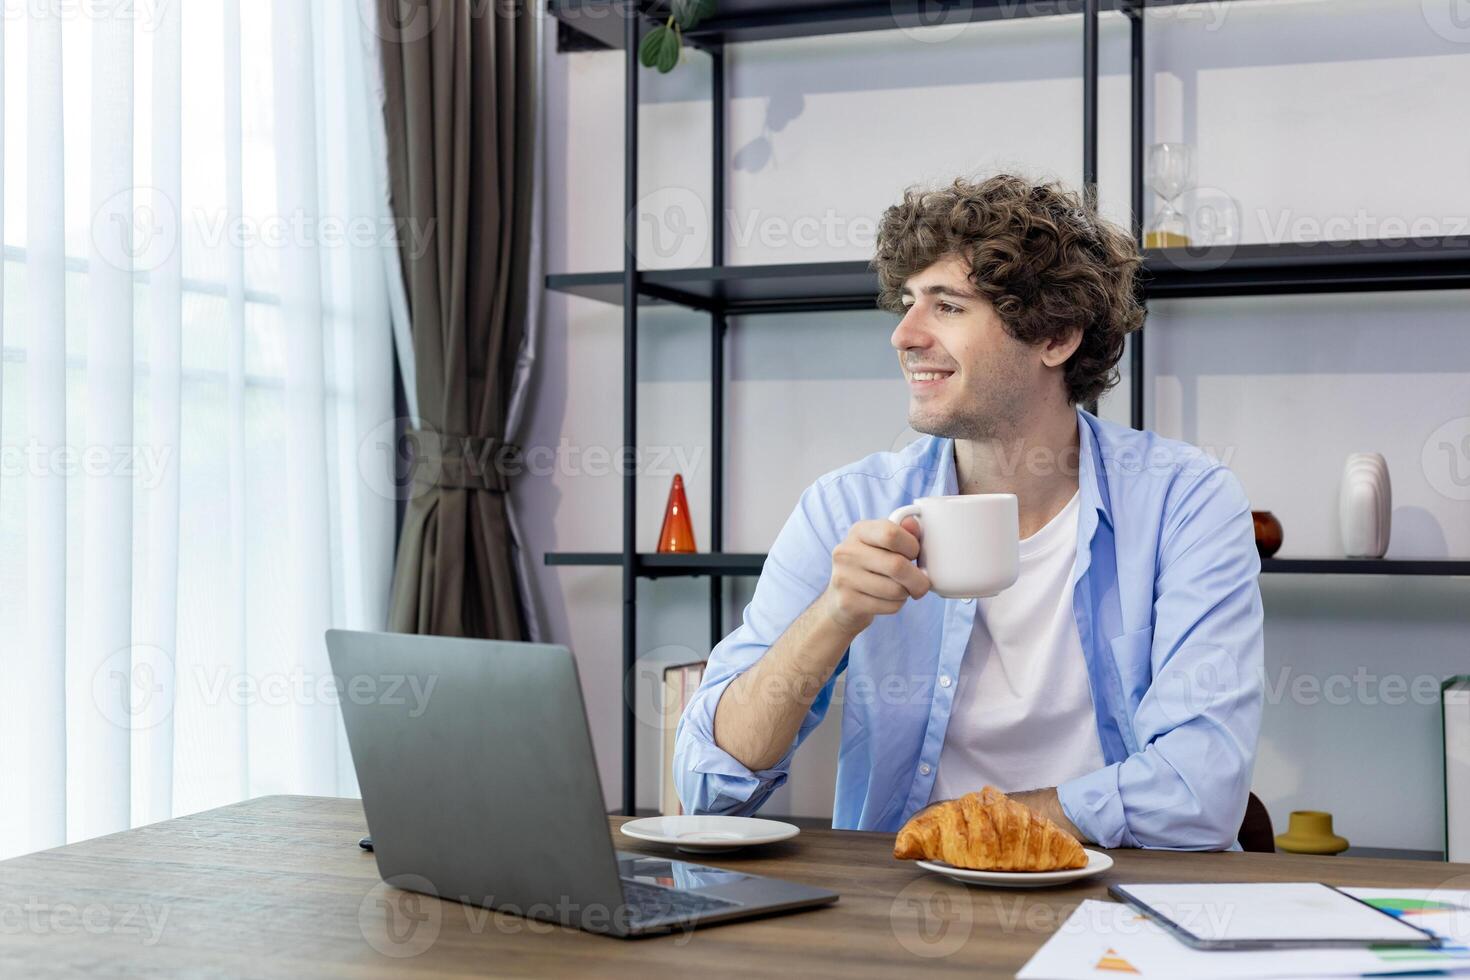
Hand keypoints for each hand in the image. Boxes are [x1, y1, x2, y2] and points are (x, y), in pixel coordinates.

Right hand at [819, 516, 929, 634]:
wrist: (841, 599)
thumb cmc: (871, 567)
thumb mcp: (884, 544)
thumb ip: (903, 532)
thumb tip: (913, 524)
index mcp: (859, 531)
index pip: (891, 533)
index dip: (912, 546)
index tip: (914, 555)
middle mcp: (846, 552)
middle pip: (897, 565)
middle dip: (918, 579)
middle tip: (922, 583)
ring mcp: (844, 577)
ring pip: (896, 590)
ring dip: (906, 593)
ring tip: (900, 590)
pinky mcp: (847, 602)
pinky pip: (889, 606)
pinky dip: (897, 605)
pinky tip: (888, 600)